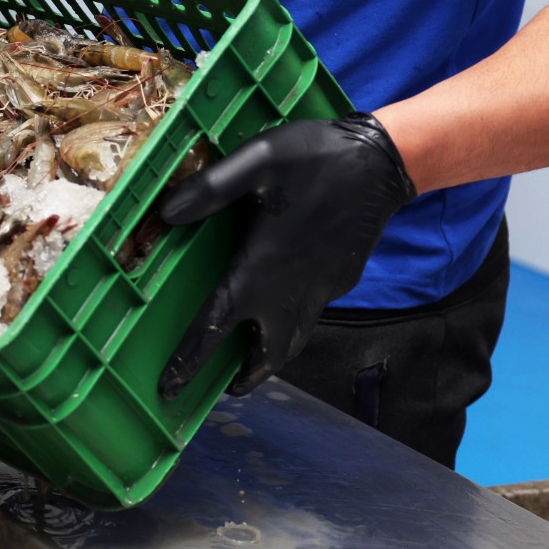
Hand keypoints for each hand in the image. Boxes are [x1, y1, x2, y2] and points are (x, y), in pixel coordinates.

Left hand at [155, 114, 415, 397]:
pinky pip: (310, 314)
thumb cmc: (316, 159)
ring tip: (249, 360)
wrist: (382, 163)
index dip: (190, 360)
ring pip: (294, 339)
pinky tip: (280, 306)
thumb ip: (210, 189)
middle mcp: (291, 290)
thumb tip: (166, 213)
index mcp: (261, 269)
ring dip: (269, 356)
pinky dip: (289, 326)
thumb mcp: (255, 162)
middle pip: (266, 352)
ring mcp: (321, 288)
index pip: (217, 327)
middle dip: (245, 375)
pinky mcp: (340, 279)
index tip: (171, 388)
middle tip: (222, 385)